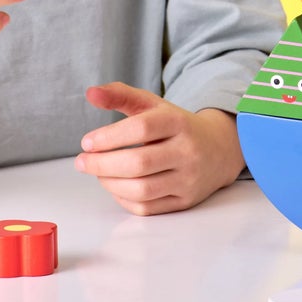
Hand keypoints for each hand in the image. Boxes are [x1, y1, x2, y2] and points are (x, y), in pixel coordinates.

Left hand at [75, 83, 245, 213]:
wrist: (219, 149)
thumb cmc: (177, 126)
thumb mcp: (154, 105)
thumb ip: (121, 95)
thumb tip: (91, 93)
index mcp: (179, 122)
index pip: (141, 128)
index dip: (108, 137)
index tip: (87, 142)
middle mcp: (187, 150)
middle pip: (138, 163)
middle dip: (102, 164)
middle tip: (82, 162)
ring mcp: (188, 178)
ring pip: (142, 189)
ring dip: (110, 183)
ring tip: (98, 173)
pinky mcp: (185, 201)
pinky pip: (147, 207)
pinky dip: (123, 199)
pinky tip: (115, 186)